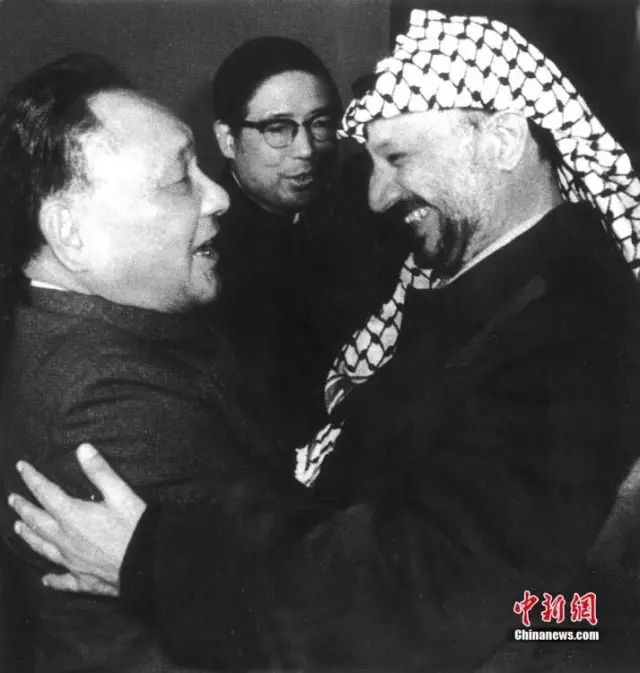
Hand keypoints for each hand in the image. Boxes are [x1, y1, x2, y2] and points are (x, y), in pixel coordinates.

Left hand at [8, 443, 146, 594]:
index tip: (21, 467)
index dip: (32, 478)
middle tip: (12, 498)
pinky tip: (46, 580)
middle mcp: (65, 539)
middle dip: (24, 508)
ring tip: (18, 528)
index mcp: (72, 516)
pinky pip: (62, 579)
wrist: (146, 562)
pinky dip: (53, 579)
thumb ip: (100, 471)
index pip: (46, 493)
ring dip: (29, 536)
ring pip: (42, 547)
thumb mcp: (120, 493)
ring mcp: (72, 561)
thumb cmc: (135, 527)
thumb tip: (82, 448)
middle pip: (37, 521)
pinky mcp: (83, 579)